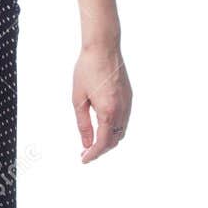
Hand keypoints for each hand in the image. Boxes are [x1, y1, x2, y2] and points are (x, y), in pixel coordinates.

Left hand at [73, 44, 131, 163]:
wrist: (103, 48)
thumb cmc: (87, 70)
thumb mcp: (78, 99)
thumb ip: (83, 124)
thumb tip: (86, 142)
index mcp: (108, 111)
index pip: (103, 142)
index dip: (93, 154)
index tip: (84, 159)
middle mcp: (122, 110)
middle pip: (114, 140)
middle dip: (101, 150)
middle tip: (85, 152)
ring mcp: (128, 104)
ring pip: (121, 132)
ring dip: (108, 140)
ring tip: (92, 141)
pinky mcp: (129, 97)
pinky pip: (124, 121)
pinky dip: (114, 129)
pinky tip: (102, 127)